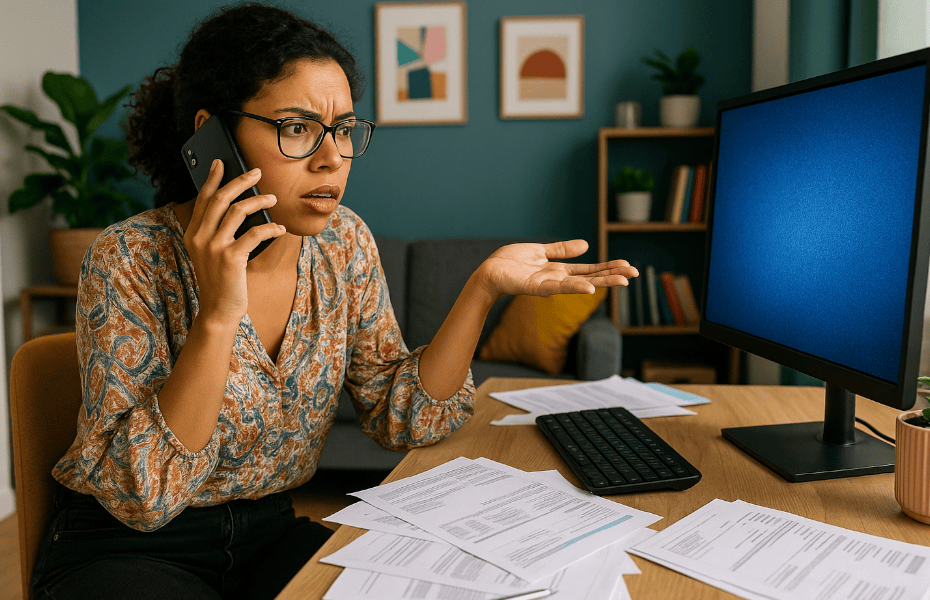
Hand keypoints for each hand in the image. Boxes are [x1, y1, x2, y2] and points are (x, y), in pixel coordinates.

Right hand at [183, 159, 286, 326]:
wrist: (218, 310)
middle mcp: (200, 238)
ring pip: (237, 211)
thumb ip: (217, 231)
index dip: (212, 179)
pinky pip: (254, 233)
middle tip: (256, 172)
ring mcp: (214, 248)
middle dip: (239, 181)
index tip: (221, 162)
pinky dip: (270, 228)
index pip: (202, 199)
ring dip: (258, 201)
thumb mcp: (212, 253)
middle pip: (219, 198)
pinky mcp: (231, 258)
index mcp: (193, 234)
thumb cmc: (221, 280)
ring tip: (273, 198)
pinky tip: (280, 229)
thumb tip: (238, 206)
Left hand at [475, 239, 638, 300]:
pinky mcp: (536, 288)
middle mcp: (558, 279)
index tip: (628, 266)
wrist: (488, 271)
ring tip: (622, 281)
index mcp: (559, 270)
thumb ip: (562, 250)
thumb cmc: (510, 262)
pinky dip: (575, 288)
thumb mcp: (540, 251)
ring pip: (581, 284)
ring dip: (601, 282)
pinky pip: (559, 288)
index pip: (589, 270)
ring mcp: (549, 285)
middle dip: (612, 276)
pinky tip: (591, 288)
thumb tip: (587, 245)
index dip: (608, 267)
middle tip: (635, 274)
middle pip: (591, 277)